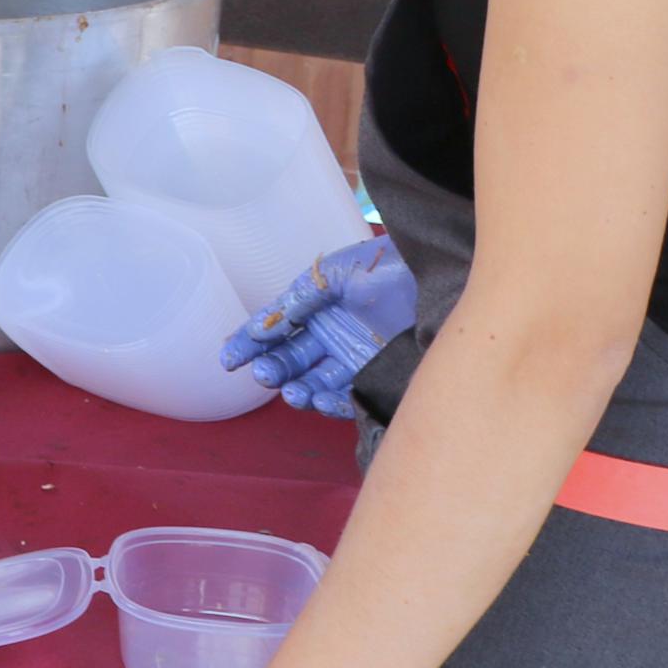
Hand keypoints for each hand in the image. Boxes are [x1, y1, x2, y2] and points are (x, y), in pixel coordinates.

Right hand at [219, 234, 414, 418]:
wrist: (438, 276)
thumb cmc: (388, 265)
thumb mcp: (337, 271)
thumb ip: (304, 295)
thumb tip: (271, 323)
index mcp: (314, 308)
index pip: (274, 329)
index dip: (249, 344)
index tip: (229, 360)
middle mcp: (329, 336)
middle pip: (290, 360)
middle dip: (272, 369)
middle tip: (263, 374)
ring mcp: (352, 358)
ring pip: (314, 383)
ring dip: (298, 391)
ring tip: (293, 393)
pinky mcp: (377, 375)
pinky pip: (348, 397)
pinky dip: (331, 403)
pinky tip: (319, 400)